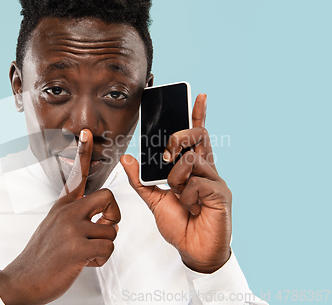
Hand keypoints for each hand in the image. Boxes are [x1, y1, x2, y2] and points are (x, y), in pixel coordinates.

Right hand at [0, 129, 120, 304]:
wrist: (24, 280)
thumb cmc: (42, 256)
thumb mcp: (54, 226)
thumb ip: (76, 216)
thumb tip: (103, 220)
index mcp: (62, 206)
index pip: (76, 174)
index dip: (83, 152)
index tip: (87, 133)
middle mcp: (67, 212)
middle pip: (108, 198)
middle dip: (113, 216)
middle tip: (103, 228)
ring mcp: (71, 228)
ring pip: (111, 231)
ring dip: (102, 246)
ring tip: (83, 253)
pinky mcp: (76, 247)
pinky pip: (107, 250)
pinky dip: (99, 260)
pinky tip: (83, 262)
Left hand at [121, 94, 231, 272]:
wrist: (193, 251)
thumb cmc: (179, 225)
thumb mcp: (153, 199)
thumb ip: (140, 179)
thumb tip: (126, 158)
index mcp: (192, 169)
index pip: (197, 137)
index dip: (199, 115)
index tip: (199, 96)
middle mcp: (206, 170)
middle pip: (197, 136)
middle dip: (178, 138)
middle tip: (166, 154)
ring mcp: (215, 180)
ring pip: (192, 159)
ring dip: (176, 176)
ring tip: (178, 193)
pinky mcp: (221, 193)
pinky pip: (197, 182)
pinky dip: (187, 194)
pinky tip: (191, 206)